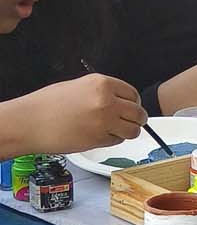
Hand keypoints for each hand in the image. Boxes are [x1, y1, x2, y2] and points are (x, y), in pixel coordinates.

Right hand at [23, 74, 146, 153]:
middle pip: (138, 113)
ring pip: (132, 130)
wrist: (30, 122)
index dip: (133, 103)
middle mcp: (107, 101)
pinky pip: (116, 141)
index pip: (133, 94)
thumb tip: (119, 101)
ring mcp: (104, 122)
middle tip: (129, 122)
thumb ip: (102, 92)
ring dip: (127, 132)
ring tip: (114, 131)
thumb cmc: (48, 104)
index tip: (130, 108)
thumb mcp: (79, 86)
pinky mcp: (98, 140)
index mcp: (102, 83)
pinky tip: (98, 136)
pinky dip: (112, 140)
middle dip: (136, 119)